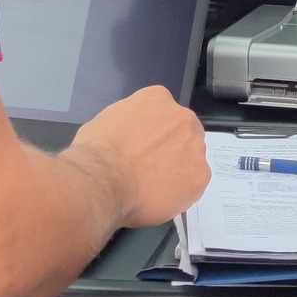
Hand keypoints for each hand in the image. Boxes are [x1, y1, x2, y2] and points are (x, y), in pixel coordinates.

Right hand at [69, 85, 210, 227]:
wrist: (104, 181)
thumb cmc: (96, 151)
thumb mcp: (105, 122)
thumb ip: (127, 124)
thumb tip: (126, 138)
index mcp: (157, 98)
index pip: (163, 112)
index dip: (154, 132)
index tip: (144, 146)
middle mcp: (182, 117)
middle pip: (183, 132)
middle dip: (171, 148)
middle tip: (151, 167)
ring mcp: (194, 146)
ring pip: (191, 158)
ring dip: (178, 169)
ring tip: (153, 186)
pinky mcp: (200, 175)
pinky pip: (194, 183)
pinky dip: (181, 191)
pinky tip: (161, 197)